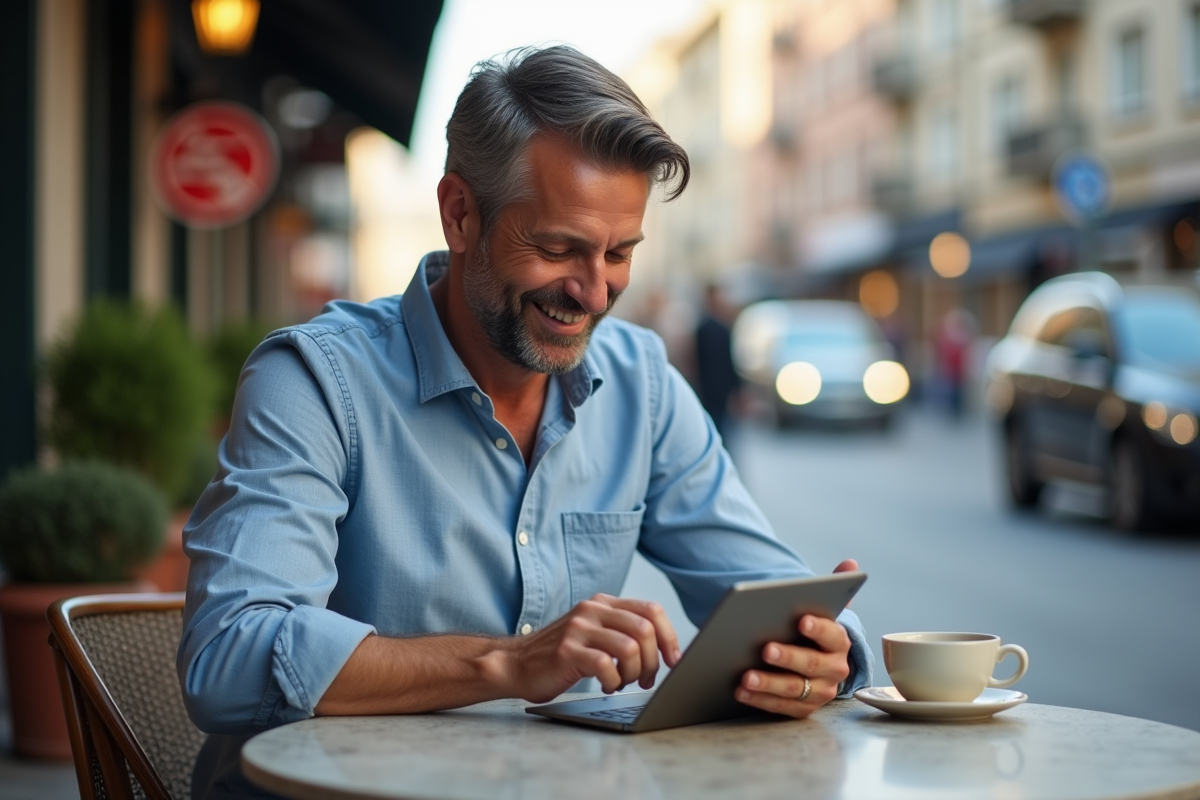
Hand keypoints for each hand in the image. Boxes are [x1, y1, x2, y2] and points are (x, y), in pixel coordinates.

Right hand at [500, 594, 680, 703]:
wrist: (516, 664)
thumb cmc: (562, 655)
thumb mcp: (594, 632)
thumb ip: (623, 632)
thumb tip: (665, 650)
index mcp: (603, 603)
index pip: (651, 610)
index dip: (670, 637)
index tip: (674, 661)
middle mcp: (592, 611)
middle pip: (645, 629)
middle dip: (654, 661)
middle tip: (646, 680)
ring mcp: (579, 630)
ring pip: (630, 648)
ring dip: (634, 674)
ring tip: (623, 683)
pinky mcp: (567, 652)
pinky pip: (605, 665)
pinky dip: (613, 681)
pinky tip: (606, 686)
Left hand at [735, 559, 858, 718]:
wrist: (815, 669)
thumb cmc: (812, 634)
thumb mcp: (822, 611)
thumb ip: (834, 588)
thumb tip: (850, 562)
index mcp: (839, 642)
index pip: (832, 635)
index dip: (818, 628)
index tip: (800, 620)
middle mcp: (835, 670)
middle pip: (811, 664)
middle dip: (788, 657)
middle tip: (765, 648)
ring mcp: (820, 693)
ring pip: (794, 689)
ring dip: (769, 683)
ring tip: (746, 676)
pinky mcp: (803, 709)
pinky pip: (781, 707)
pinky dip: (759, 700)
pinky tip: (740, 691)